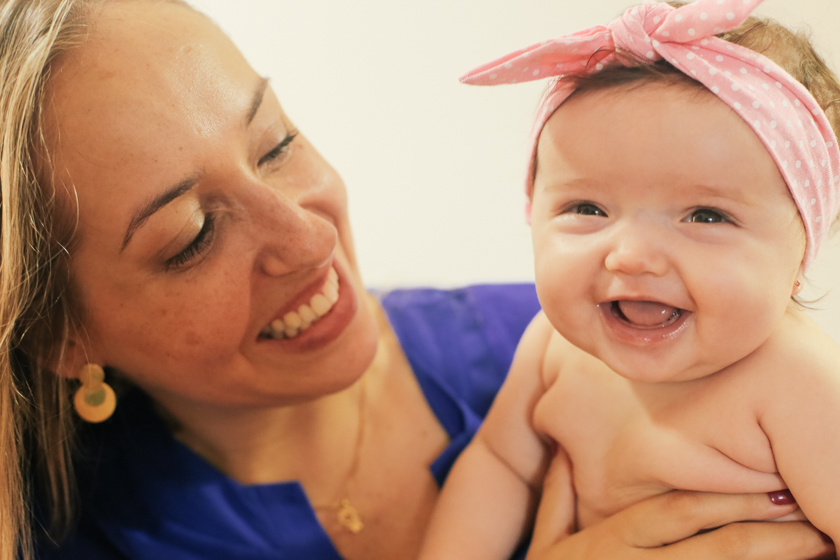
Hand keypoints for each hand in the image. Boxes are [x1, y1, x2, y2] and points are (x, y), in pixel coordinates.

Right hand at [526, 450, 834, 559]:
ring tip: (819, 547)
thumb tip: (564, 449)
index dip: (726, 499)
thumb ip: (557, 497)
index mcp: (610, 542)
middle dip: (769, 533)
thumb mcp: (544, 545)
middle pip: (714, 548)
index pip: (676, 513)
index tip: (772, 487)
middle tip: (813, 518)